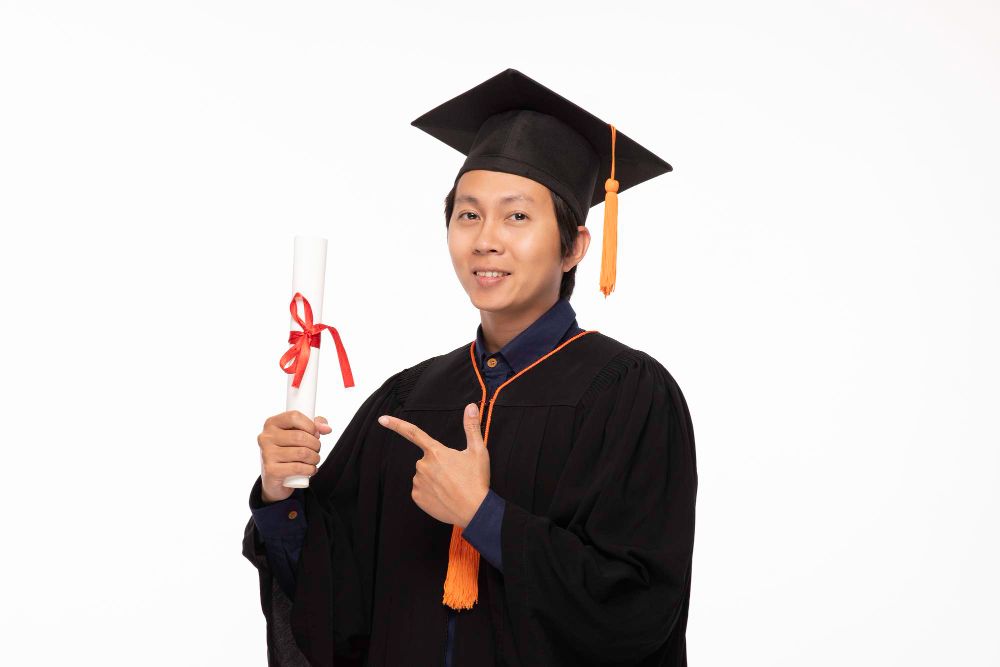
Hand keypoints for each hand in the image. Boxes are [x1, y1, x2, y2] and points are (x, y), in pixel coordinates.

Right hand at [257, 410, 332, 502]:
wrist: (274, 479)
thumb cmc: (288, 452)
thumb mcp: (298, 434)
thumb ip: (314, 426)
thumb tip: (327, 428)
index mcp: (271, 424)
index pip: (294, 416)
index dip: (310, 425)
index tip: (315, 434)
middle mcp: (266, 437)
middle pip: (300, 436)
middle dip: (316, 444)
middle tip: (316, 450)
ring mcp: (267, 454)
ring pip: (302, 453)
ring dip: (315, 458)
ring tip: (314, 460)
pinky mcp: (271, 471)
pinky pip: (298, 468)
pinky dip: (310, 469)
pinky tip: (311, 470)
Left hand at [377, 403, 489, 527]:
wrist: (474, 511)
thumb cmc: (476, 480)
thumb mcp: (478, 451)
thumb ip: (471, 427)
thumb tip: (471, 407)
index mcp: (436, 452)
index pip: (413, 433)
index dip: (396, 424)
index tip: (381, 419)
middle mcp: (423, 465)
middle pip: (427, 460)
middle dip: (438, 464)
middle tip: (456, 475)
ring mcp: (418, 482)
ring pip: (424, 475)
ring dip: (435, 479)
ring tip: (452, 487)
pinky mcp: (417, 497)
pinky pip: (421, 490)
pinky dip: (430, 492)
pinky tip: (444, 497)